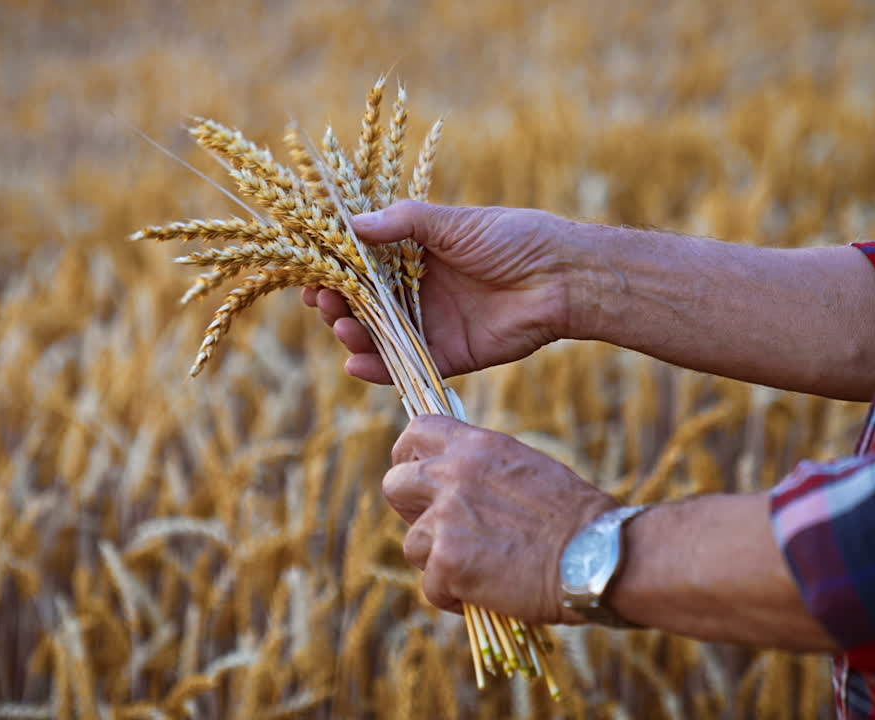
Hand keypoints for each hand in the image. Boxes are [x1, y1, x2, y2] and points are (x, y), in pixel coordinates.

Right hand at [302, 200, 586, 382]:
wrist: (562, 277)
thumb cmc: (513, 238)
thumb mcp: (454, 223)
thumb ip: (404, 223)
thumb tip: (352, 223)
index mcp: (417, 257)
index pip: (364, 267)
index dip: (336, 270)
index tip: (312, 272)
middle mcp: (420, 293)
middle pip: (365, 305)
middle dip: (338, 304)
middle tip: (323, 301)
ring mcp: (433, 326)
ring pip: (380, 337)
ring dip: (353, 334)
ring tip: (341, 326)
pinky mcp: (450, 356)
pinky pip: (407, 366)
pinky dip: (378, 368)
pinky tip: (356, 362)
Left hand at [384, 415, 616, 624]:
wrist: (599, 555)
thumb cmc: (577, 518)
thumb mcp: (526, 468)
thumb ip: (484, 470)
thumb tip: (457, 483)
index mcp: (476, 446)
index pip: (417, 431)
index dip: (410, 456)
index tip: (421, 477)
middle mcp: (453, 475)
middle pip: (393, 484)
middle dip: (410, 510)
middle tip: (440, 531)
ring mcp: (446, 519)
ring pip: (412, 544)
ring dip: (438, 561)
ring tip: (479, 570)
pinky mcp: (447, 563)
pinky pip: (431, 586)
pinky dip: (454, 597)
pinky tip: (486, 595)